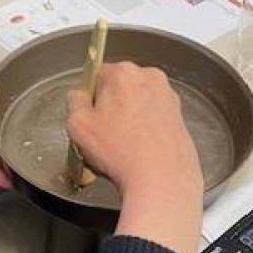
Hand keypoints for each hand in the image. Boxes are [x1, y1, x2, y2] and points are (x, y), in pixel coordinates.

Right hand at [67, 63, 202, 252]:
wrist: (162, 180)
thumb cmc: (121, 153)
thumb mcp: (78, 126)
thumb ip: (73, 102)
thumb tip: (77, 96)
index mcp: (123, 73)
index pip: (96, 76)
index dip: (89, 100)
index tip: (90, 119)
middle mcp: (149, 77)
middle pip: (118, 88)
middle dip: (110, 108)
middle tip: (104, 136)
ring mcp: (168, 96)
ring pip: (137, 103)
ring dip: (127, 119)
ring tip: (122, 147)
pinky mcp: (179, 115)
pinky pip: (153, 117)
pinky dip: (145, 129)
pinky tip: (138, 150)